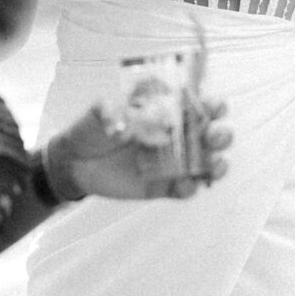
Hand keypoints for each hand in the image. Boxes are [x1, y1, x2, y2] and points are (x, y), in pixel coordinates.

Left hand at [48, 99, 230, 201]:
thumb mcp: (105, 112)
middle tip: (216, 137)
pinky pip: (183, 189)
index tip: (216, 106)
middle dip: (220, 135)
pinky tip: (187, 185)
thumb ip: (126, 112)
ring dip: (215, 164)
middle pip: (209, 135)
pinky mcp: (162, 186)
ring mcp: (171, 162)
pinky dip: (190, 188)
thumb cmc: (93, 128)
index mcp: (166, 112)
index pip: (198, 106)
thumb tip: (149, 119)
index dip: (213, 105)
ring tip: (215, 165)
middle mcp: (175, 137)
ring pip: (204, 165)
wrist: (74, 161)